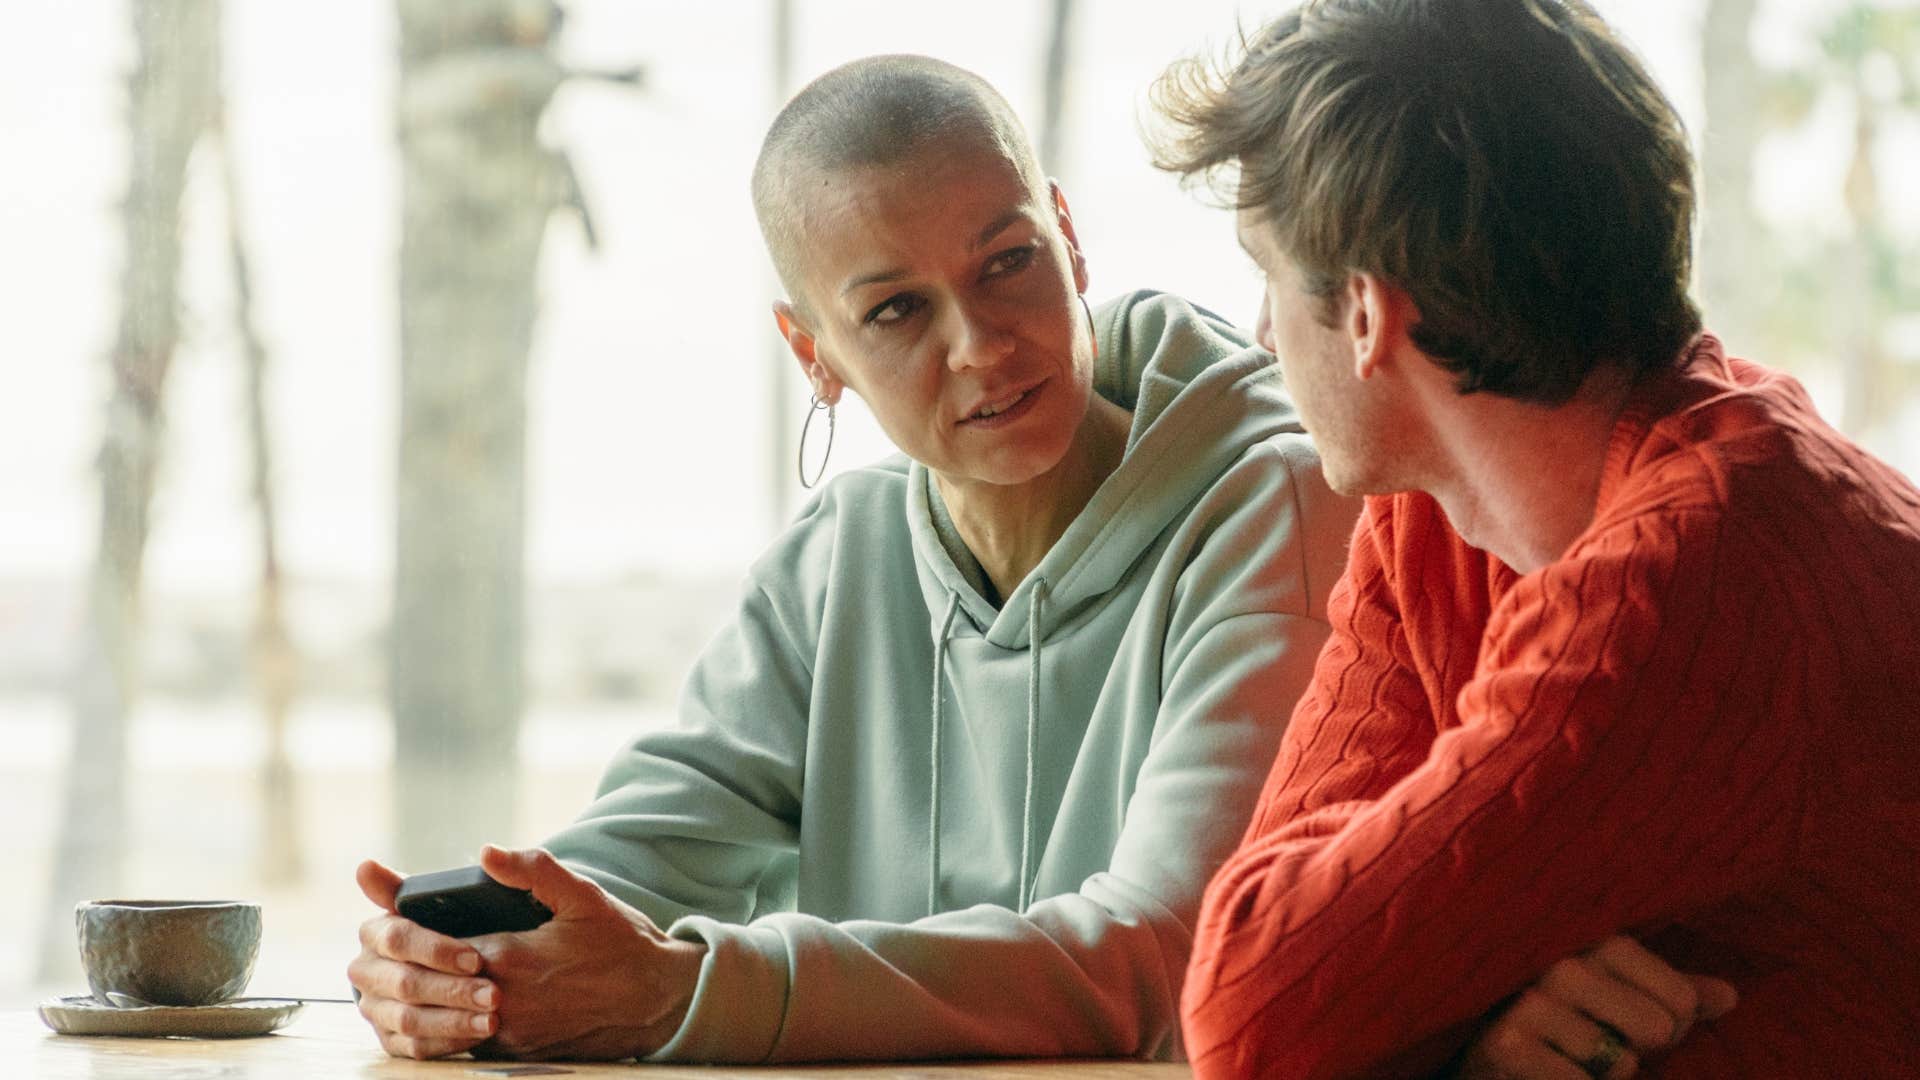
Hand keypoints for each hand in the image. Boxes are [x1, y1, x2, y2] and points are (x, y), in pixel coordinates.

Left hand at [347, 846, 707, 1060]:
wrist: (658, 1002)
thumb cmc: (622, 944)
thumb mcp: (584, 896)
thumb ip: (534, 871)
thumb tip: (486, 853)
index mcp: (511, 958)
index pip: (435, 946)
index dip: (402, 926)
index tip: (379, 907)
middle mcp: (502, 1001)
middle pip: (425, 988)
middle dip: (398, 966)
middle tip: (375, 949)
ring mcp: (508, 1033)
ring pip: (438, 1021)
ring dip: (414, 1001)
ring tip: (393, 979)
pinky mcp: (517, 1053)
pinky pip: (461, 1043)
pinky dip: (442, 1025)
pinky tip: (433, 1007)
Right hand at [347, 859, 498, 1059]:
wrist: (484, 966)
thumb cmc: (480, 925)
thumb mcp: (492, 899)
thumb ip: (493, 872)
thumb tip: (489, 853)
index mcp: (383, 926)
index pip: (395, 935)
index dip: (435, 948)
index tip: (475, 958)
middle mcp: (370, 966)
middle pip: (404, 981)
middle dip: (451, 989)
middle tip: (495, 993)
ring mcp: (376, 1004)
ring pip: (408, 1018)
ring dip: (453, 1019)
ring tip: (493, 1018)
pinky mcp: (390, 1037)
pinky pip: (413, 1047)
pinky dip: (447, 1042)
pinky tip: (479, 1034)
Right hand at [1459, 935, 1737, 1078]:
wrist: (1474, 1048)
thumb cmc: (1558, 1020)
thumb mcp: (1616, 997)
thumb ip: (1671, 994)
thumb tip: (1732, 996)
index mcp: (1591, 942)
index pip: (1679, 997)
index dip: (1677, 1025)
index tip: (1651, 1027)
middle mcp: (1559, 964)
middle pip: (1656, 1027)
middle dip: (1642, 1052)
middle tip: (1609, 1046)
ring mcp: (1529, 1004)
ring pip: (1619, 1062)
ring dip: (1605, 1074)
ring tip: (1572, 1058)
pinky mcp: (1507, 1045)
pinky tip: (1548, 1071)